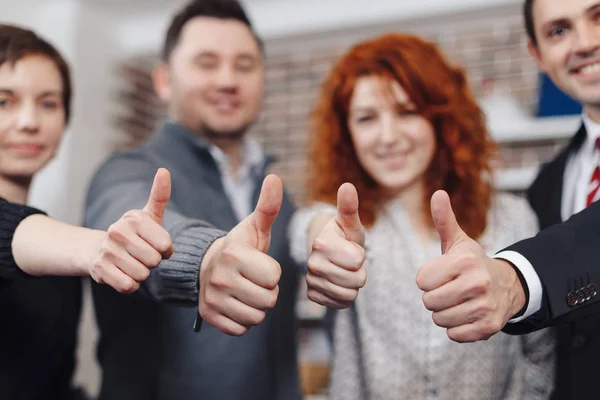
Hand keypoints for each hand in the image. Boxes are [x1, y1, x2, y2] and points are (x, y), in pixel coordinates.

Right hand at [90, 168, 173, 292]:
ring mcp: (107, 250)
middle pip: (154, 261)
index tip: (156, 245)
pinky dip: (130, 284)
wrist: (100, 251)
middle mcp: (118, 231)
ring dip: (141, 274)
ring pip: (142, 274)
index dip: (165, 250)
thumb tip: (164, 170)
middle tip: (142, 255)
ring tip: (132, 263)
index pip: (165, 245)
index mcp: (134, 218)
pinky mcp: (100, 269)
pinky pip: (128, 285)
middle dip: (152, 262)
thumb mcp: (149, 215)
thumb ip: (160, 195)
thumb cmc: (135, 234)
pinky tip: (124, 273)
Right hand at [199, 174, 282, 335]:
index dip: (272, 272)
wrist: (207, 266)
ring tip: (246, 291)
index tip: (259, 264)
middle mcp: (220, 277)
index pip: (274, 277)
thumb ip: (267, 206)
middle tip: (253, 280)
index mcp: (234, 254)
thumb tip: (275, 177)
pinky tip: (236, 303)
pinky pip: (242, 329)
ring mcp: (213, 299)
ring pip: (257, 317)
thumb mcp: (254, 227)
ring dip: (257, 307)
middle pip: (268, 300)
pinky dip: (243, 320)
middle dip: (267, 291)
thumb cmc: (239, 247)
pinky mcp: (210, 317)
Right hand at [306, 183, 365, 307]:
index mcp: (321, 243)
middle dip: (359, 271)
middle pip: (356, 280)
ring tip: (345, 272)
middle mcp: (312, 263)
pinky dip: (344, 296)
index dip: (360, 255)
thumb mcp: (349, 223)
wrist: (329, 253)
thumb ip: (349, 207)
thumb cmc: (344, 236)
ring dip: (353, 284)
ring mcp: (311, 281)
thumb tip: (347, 186)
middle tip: (350, 262)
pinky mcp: (313, 296)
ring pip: (349, 294)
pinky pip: (341, 303)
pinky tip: (339, 283)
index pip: (358, 261)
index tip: (351, 248)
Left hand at [416, 190, 525, 341]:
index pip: (422, 281)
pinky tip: (467, 313)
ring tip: (458, 300)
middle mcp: (477, 283)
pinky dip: (456, 327)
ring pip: (439, 319)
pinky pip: (454, 334)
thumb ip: (444, 219)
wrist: (507, 285)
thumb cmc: (472, 262)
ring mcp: (485, 306)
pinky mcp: (489, 327)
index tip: (441, 274)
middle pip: (429, 301)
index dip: (427, 278)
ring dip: (444, 312)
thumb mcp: (457, 241)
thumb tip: (438, 193)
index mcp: (465, 261)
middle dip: (434, 296)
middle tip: (450, 289)